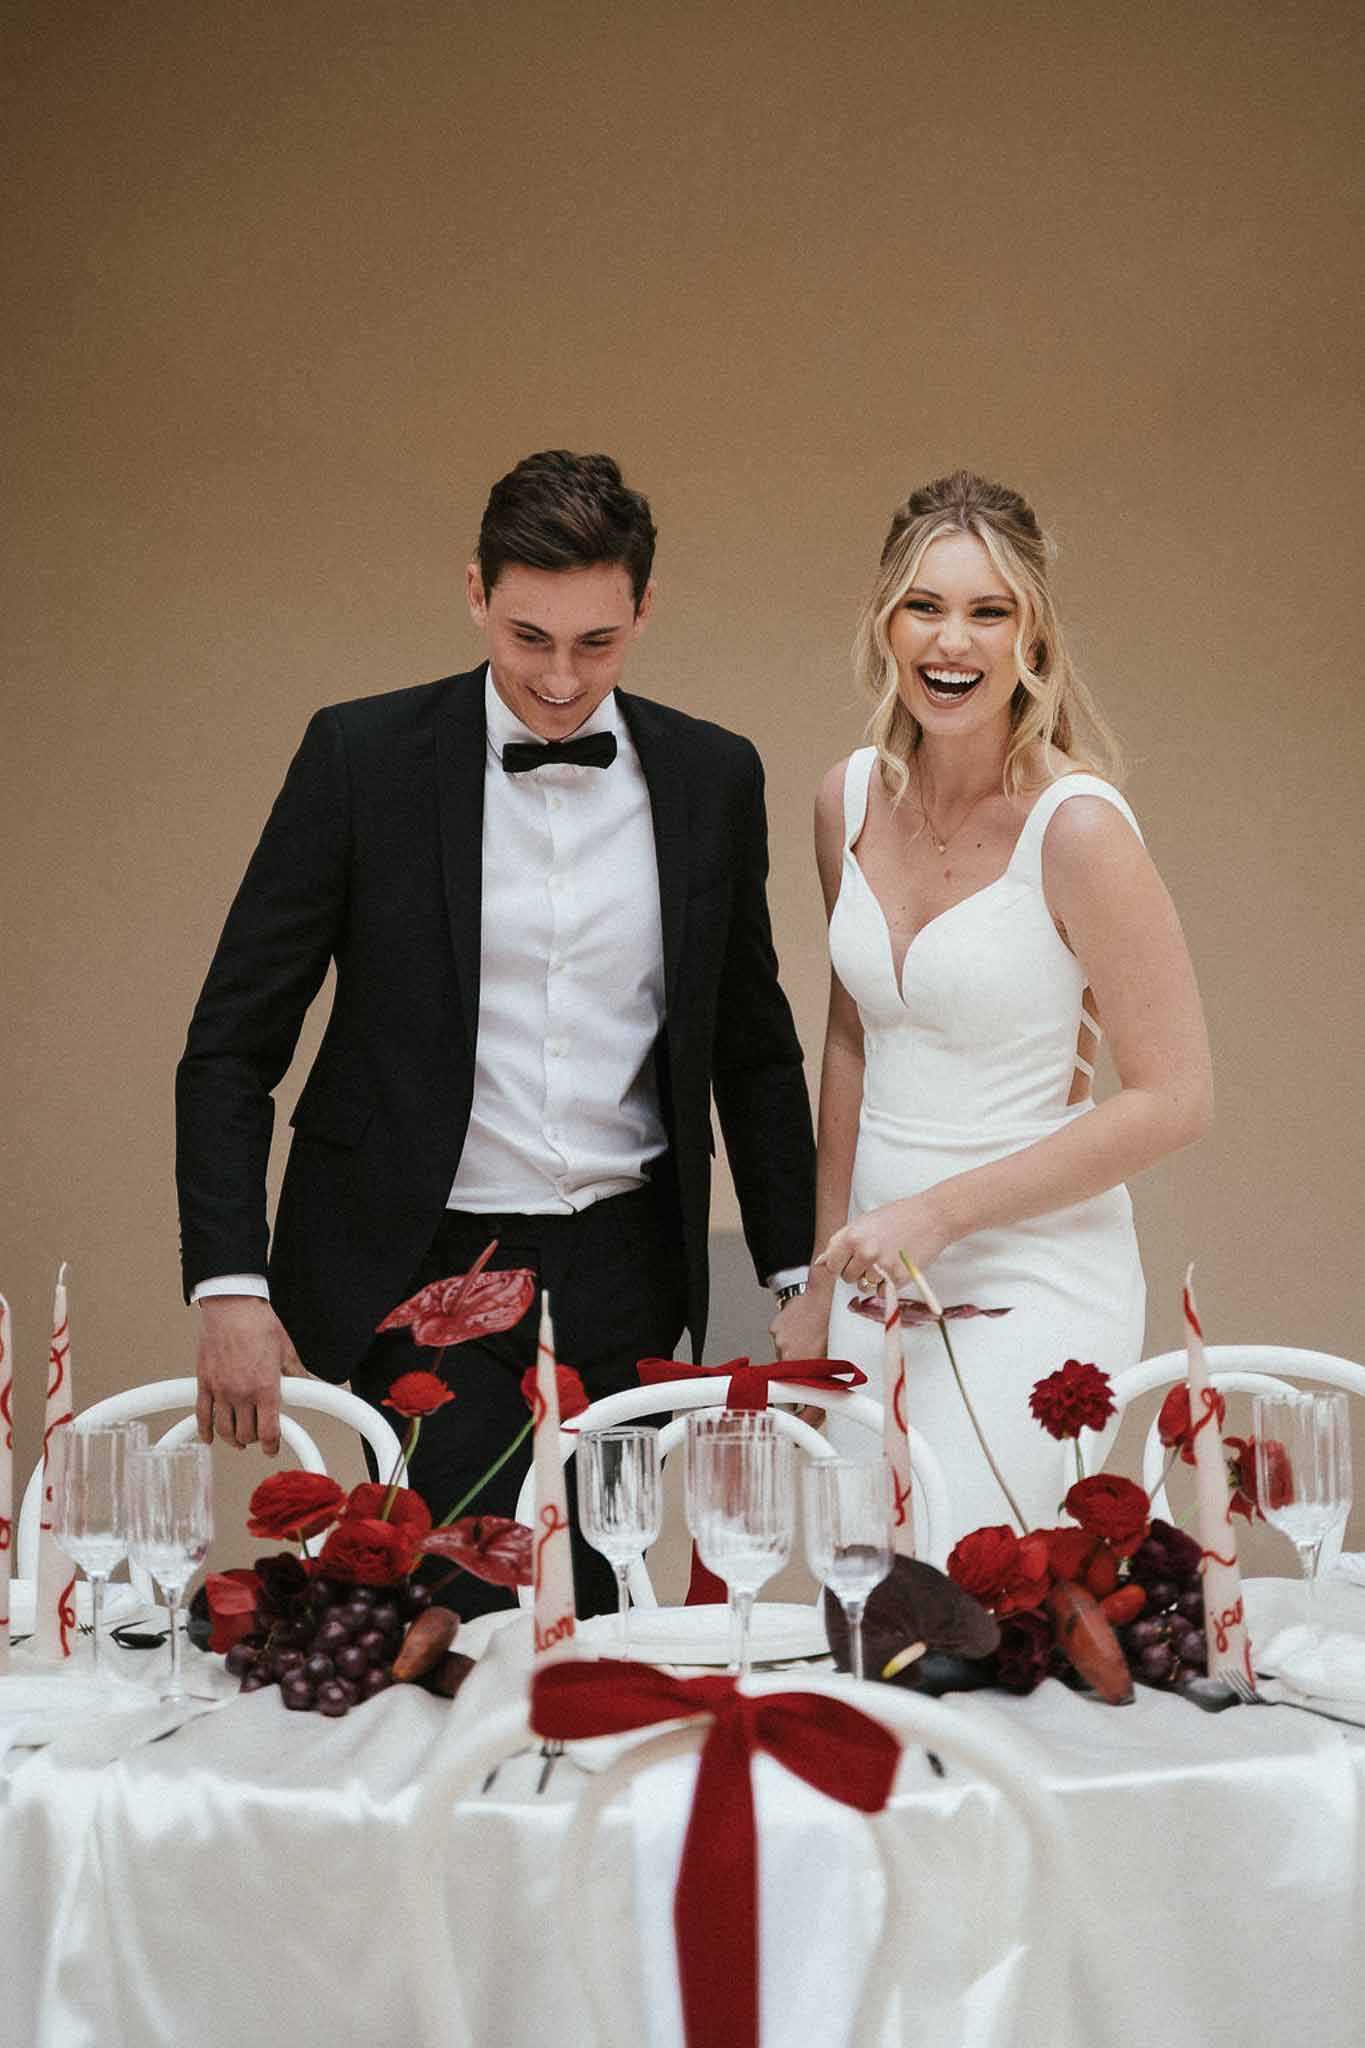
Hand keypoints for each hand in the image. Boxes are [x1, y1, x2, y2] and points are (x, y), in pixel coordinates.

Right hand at [195, 1297, 310, 1453]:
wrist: (232, 1306)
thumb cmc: (259, 1323)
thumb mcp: (286, 1350)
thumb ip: (296, 1374)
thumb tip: (308, 1385)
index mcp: (265, 1387)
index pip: (268, 1431)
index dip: (272, 1446)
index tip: (272, 1448)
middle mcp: (242, 1393)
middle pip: (246, 1434)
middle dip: (254, 1439)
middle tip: (258, 1435)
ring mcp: (220, 1389)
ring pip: (225, 1429)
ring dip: (233, 1439)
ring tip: (239, 1439)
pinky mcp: (204, 1382)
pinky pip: (202, 1415)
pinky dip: (205, 1430)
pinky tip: (210, 1437)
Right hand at [769, 1286, 835, 1429]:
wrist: (828, 1289)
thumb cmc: (839, 1320)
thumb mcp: (839, 1356)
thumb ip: (829, 1384)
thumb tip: (827, 1406)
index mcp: (802, 1362)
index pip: (793, 1399)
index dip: (800, 1412)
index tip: (801, 1419)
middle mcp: (786, 1352)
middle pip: (788, 1379)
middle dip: (799, 1381)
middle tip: (813, 1376)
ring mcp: (779, 1338)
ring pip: (785, 1359)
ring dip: (797, 1357)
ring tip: (813, 1343)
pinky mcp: (776, 1327)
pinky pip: (782, 1342)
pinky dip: (792, 1341)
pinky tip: (805, 1331)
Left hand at [816, 1192, 952, 1294]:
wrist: (931, 1216)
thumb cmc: (898, 1216)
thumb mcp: (863, 1222)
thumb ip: (840, 1242)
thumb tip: (820, 1263)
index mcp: (852, 1237)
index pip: (831, 1265)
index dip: (839, 1264)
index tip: (847, 1261)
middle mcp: (865, 1253)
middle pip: (847, 1278)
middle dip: (856, 1271)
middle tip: (873, 1256)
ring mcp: (882, 1267)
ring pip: (864, 1285)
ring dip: (872, 1278)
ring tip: (886, 1259)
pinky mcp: (899, 1278)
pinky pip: (882, 1292)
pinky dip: (887, 1285)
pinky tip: (896, 1266)